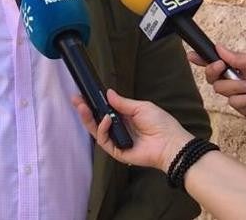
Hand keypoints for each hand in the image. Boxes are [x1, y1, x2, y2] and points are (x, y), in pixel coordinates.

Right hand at [72, 89, 193, 172]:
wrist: (170, 143)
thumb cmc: (160, 123)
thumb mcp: (141, 107)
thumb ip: (122, 102)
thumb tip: (108, 93)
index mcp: (125, 117)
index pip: (104, 110)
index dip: (93, 103)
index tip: (83, 94)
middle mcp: (119, 129)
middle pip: (96, 120)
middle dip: (85, 110)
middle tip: (76, 99)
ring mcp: (117, 140)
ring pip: (97, 130)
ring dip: (88, 118)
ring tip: (83, 107)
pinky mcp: (117, 151)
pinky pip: (104, 141)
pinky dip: (102, 129)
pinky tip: (105, 120)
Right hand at [188, 44, 245, 127]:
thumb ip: (239, 56)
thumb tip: (219, 48)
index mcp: (243, 66)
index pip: (218, 62)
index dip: (203, 59)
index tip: (192, 55)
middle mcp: (240, 81)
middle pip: (213, 77)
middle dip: (213, 71)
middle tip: (222, 67)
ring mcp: (243, 96)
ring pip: (221, 91)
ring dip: (236, 86)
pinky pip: (234, 104)